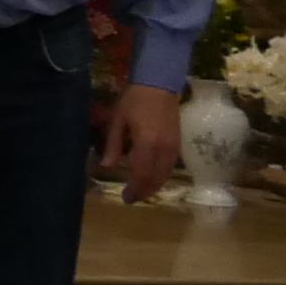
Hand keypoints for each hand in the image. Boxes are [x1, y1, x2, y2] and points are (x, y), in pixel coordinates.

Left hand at [101, 82, 183, 203]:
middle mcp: (164, 149)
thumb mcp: (117, 121)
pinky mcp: (178, 144)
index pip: (142, 174)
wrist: (159, 85)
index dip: (134, 189)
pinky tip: (152, 178)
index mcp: (147, 143)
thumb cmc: (134, 100)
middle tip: (131, 198)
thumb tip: (107, 167)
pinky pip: (170, 167)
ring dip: (153, 186)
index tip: (125, 198)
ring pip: (165, 175)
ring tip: (140, 191)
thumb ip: (113, 145)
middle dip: (144, 191)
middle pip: (156, 178)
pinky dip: (161, 176)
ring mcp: (174, 147)